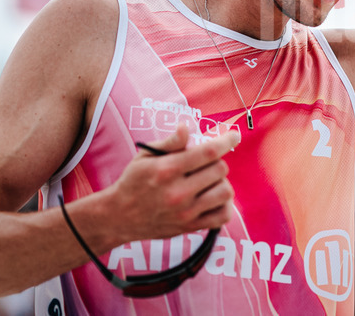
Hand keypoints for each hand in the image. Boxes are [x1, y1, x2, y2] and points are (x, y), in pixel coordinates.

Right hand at [109, 122, 240, 241]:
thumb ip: (170, 142)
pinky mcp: (190, 227)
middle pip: (220, 169)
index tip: (234, 135)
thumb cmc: (134, 181)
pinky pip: (223, 216)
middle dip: (217, 161)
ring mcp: (185, 213)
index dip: (226, 141)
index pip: (208, 152)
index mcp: (167, 170)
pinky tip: (212, 198)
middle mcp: (178, 193)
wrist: (119, 216)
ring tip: (208, 180)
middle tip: (205, 163)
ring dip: (221, 182)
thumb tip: (186, 127)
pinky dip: (224, 205)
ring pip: (225, 192)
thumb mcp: (145, 156)